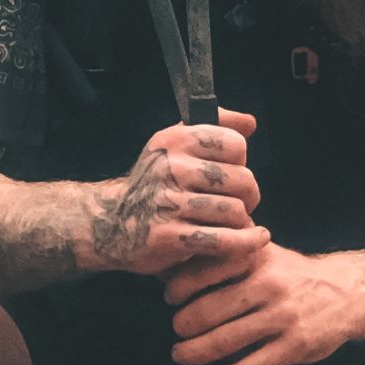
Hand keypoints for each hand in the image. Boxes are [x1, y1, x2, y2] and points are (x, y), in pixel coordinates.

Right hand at [88, 108, 267, 276]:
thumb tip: (250, 122)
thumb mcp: (174, 144)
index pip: (235, 144)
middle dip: (250, 195)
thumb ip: (215, 127)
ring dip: (243, 221)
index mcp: (175, 140)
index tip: (232, 173)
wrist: (110, 223)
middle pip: (241, 179)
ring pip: (235, 211)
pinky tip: (254, 239)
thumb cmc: (153, 183)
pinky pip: (222, 240)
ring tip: (235, 222)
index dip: (241, 161)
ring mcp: (168, 203)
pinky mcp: (169, 237)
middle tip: (242, 203)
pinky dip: (245, 242)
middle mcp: (170, 168)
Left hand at [163, 242, 364, 364]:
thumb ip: (228, 254)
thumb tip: (174, 264)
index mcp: (256, 258)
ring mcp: (282, 317)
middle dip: (181, 327)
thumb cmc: (292, 274)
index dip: (178, 288)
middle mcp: (268, 285)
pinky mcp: (293, 347)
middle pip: (207, 311)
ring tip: (181, 356)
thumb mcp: (264, 252)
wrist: (348, 293)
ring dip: (192, 354)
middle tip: (176, 334)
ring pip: (223, 342)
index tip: (170, 300)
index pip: (204, 271)